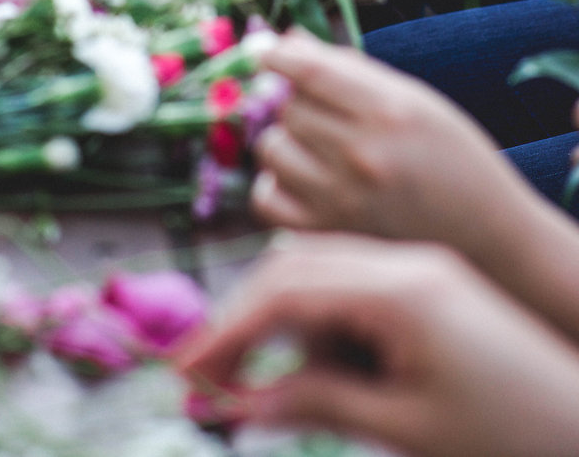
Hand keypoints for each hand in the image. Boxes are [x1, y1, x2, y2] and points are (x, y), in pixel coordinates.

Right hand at [177, 234, 578, 456]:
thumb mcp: (405, 426)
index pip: (286, 289)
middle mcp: (405, 263)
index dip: (227, 330)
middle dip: (241, 318)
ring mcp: (419, 270)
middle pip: (295, 267)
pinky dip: (317, 323)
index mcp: (400, 288)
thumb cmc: (511, 433)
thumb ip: (319, 402)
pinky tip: (306, 365)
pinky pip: (352, 289)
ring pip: (319, 274)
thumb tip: (241, 402)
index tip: (185, 370)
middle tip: (200, 374)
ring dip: (277, 321)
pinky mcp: (430, 289)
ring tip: (249, 380)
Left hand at [249, 31, 537, 272]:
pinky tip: (299, 179)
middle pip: (288, 108)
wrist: (487, 236)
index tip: (264, 51)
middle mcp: (364, 154)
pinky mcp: (331, 235)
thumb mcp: (415, 100)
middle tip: (320, 112)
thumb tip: (289, 40)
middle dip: (294, 101)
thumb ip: (351, 70)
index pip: (310, 71)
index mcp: (390, 111)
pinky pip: (267, 199)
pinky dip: (275, 185)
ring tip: (314, 146)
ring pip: (272, 148)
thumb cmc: (452, 157)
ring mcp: (345, 199)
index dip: (277, 55)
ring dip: (285, 140)